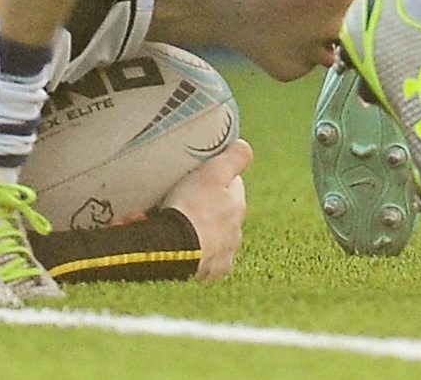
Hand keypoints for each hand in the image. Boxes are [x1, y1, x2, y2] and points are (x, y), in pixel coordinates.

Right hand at [169, 139, 248, 280]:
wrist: (176, 252)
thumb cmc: (193, 209)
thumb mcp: (213, 173)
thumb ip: (234, 158)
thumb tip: (246, 147)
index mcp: (237, 205)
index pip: (232, 185)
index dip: (214, 178)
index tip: (197, 177)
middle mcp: (236, 232)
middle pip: (221, 213)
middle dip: (205, 207)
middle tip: (180, 202)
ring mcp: (224, 254)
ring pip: (212, 237)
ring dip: (198, 231)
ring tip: (174, 226)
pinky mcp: (211, 273)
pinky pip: (203, 259)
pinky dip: (193, 253)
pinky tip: (178, 247)